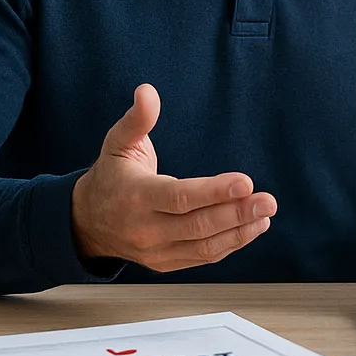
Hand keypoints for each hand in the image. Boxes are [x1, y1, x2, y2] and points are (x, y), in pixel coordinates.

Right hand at [70, 84, 277, 271]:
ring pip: (204, 246)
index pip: (179, 197)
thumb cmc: (110, 177)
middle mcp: (145, 228)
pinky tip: (252, 228)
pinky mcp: (165, 263)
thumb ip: (137, 119)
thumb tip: (148, 92)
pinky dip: (230, 245)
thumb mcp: (117, 144)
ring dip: (240, 232)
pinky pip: (202, 257)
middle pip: (197, 226)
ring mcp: (156, 250)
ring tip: (265, 215)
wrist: (87, 222)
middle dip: (237, 213)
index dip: (214, 192)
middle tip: (268, 201)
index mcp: (135, 197)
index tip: (246, 182)